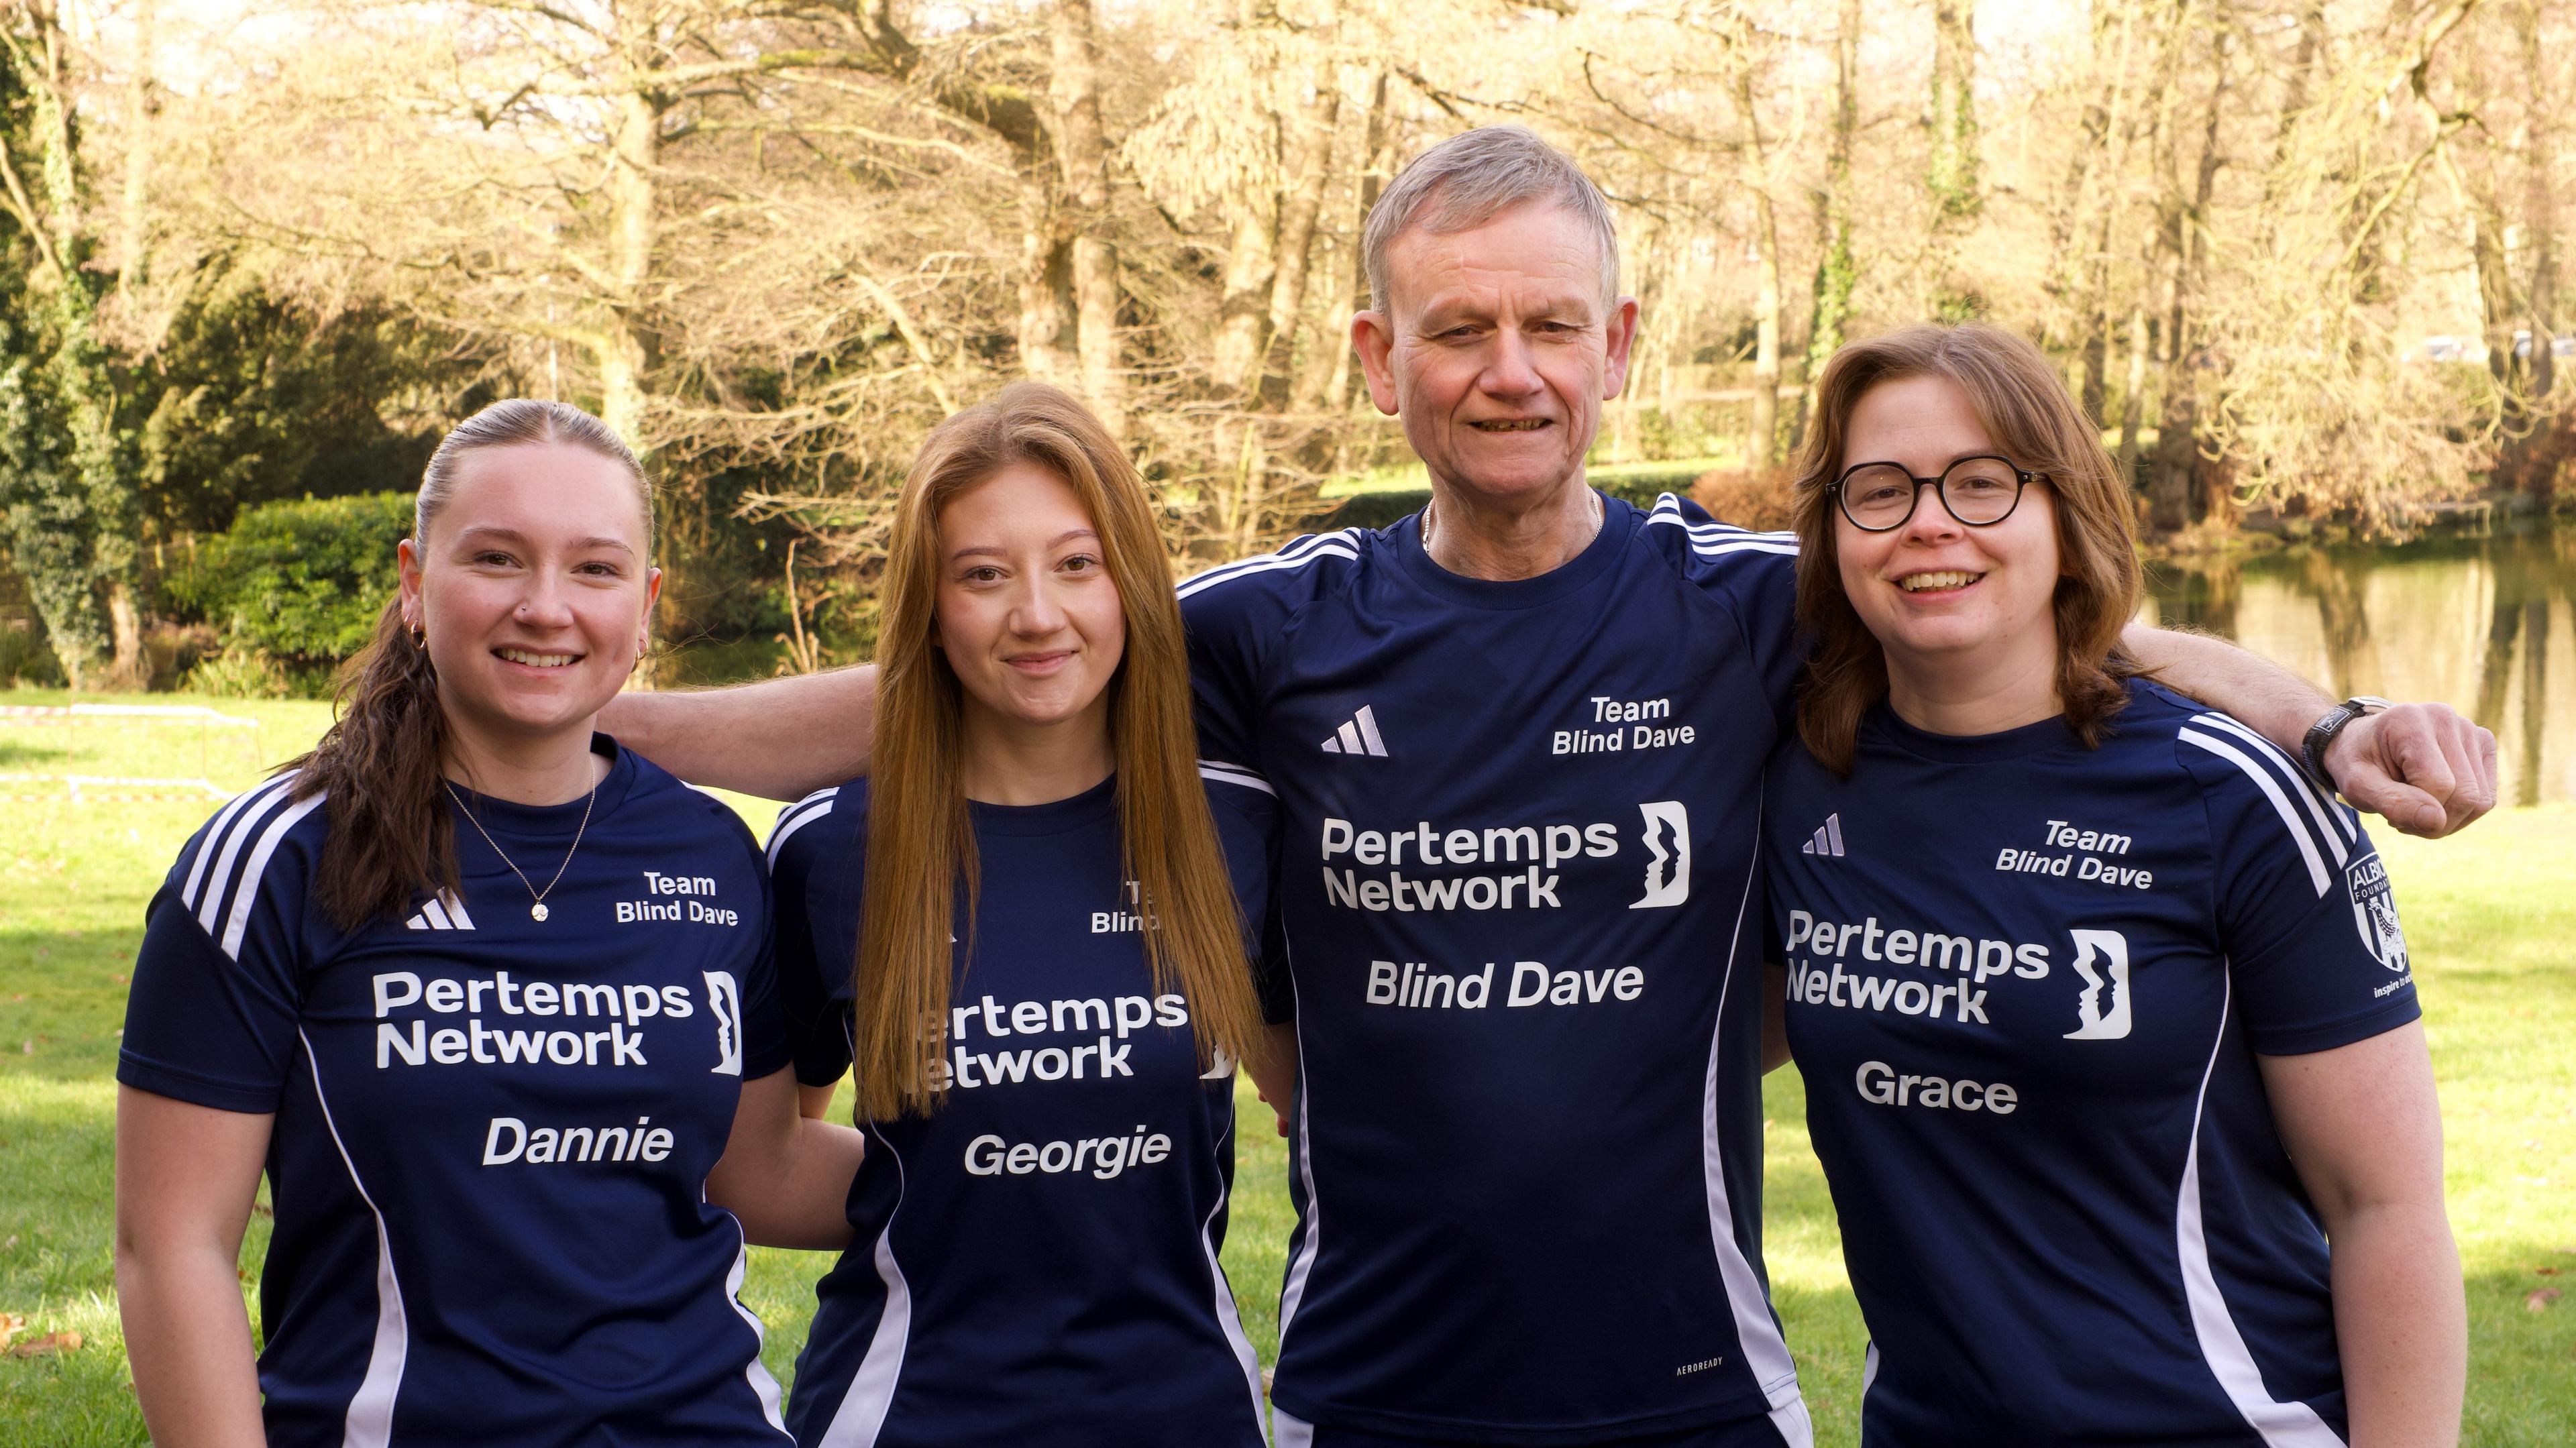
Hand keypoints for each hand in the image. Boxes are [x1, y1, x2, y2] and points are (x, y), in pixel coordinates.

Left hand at [2324, 703, 2498, 838]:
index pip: (2439, 785)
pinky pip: (2488, 797)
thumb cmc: (2359, 763)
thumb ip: (2392, 802)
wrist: (2365, 743)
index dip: (2418, 811)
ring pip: (2481, 801)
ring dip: (2447, 820)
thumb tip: (2436, 822)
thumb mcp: (2358, 785)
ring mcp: (2470, 729)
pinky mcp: (2483, 744)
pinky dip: (2462, 812)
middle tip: (2402, 817)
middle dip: (2435, 822)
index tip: (2389, 813)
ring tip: (2416, 807)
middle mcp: (2446, 718)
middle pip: (2466, 796)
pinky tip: (2434, 802)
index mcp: (2411, 721)